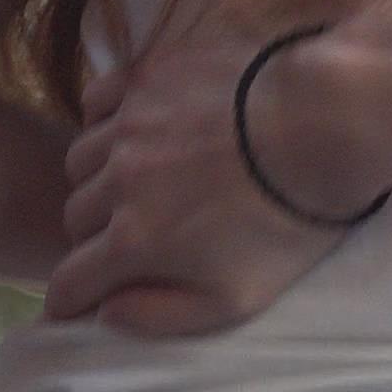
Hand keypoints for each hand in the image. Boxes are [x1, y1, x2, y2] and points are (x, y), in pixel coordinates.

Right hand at [45, 26, 382, 339]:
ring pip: (82, 160)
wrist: (323, 125)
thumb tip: (106, 315)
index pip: (69, 281)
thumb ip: (164, 315)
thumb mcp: (237, 299)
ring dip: (99, 178)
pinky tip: (132, 131)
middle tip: (129, 235)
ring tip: (135, 182)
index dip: (68, 300)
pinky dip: (104, 121)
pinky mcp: (146, 76)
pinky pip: (97, 102)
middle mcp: (117, 181)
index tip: (70, 305)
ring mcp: (128, 123)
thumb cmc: (288, 222)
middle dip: (94, 235)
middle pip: (76, 217)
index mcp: (134, 241)